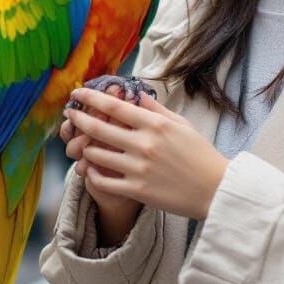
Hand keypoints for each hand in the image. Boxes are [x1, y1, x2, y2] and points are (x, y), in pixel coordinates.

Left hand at [64, 86, 230, 219]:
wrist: (214, 188)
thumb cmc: (199, 153)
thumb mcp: (181, 124)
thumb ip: (156, 109)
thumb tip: (136, 95)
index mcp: (155, 124)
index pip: (113, 106)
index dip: (90, 98)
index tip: (77, 93)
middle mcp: (144, 144)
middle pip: (98, 128)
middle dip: (79, 118)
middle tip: (70, 115)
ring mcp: (138, 168)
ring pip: (96, 155)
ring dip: (84, 147)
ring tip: (82, 144)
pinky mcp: (136, 191)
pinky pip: (102, 181)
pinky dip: (92, 173)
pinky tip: (90, 168)